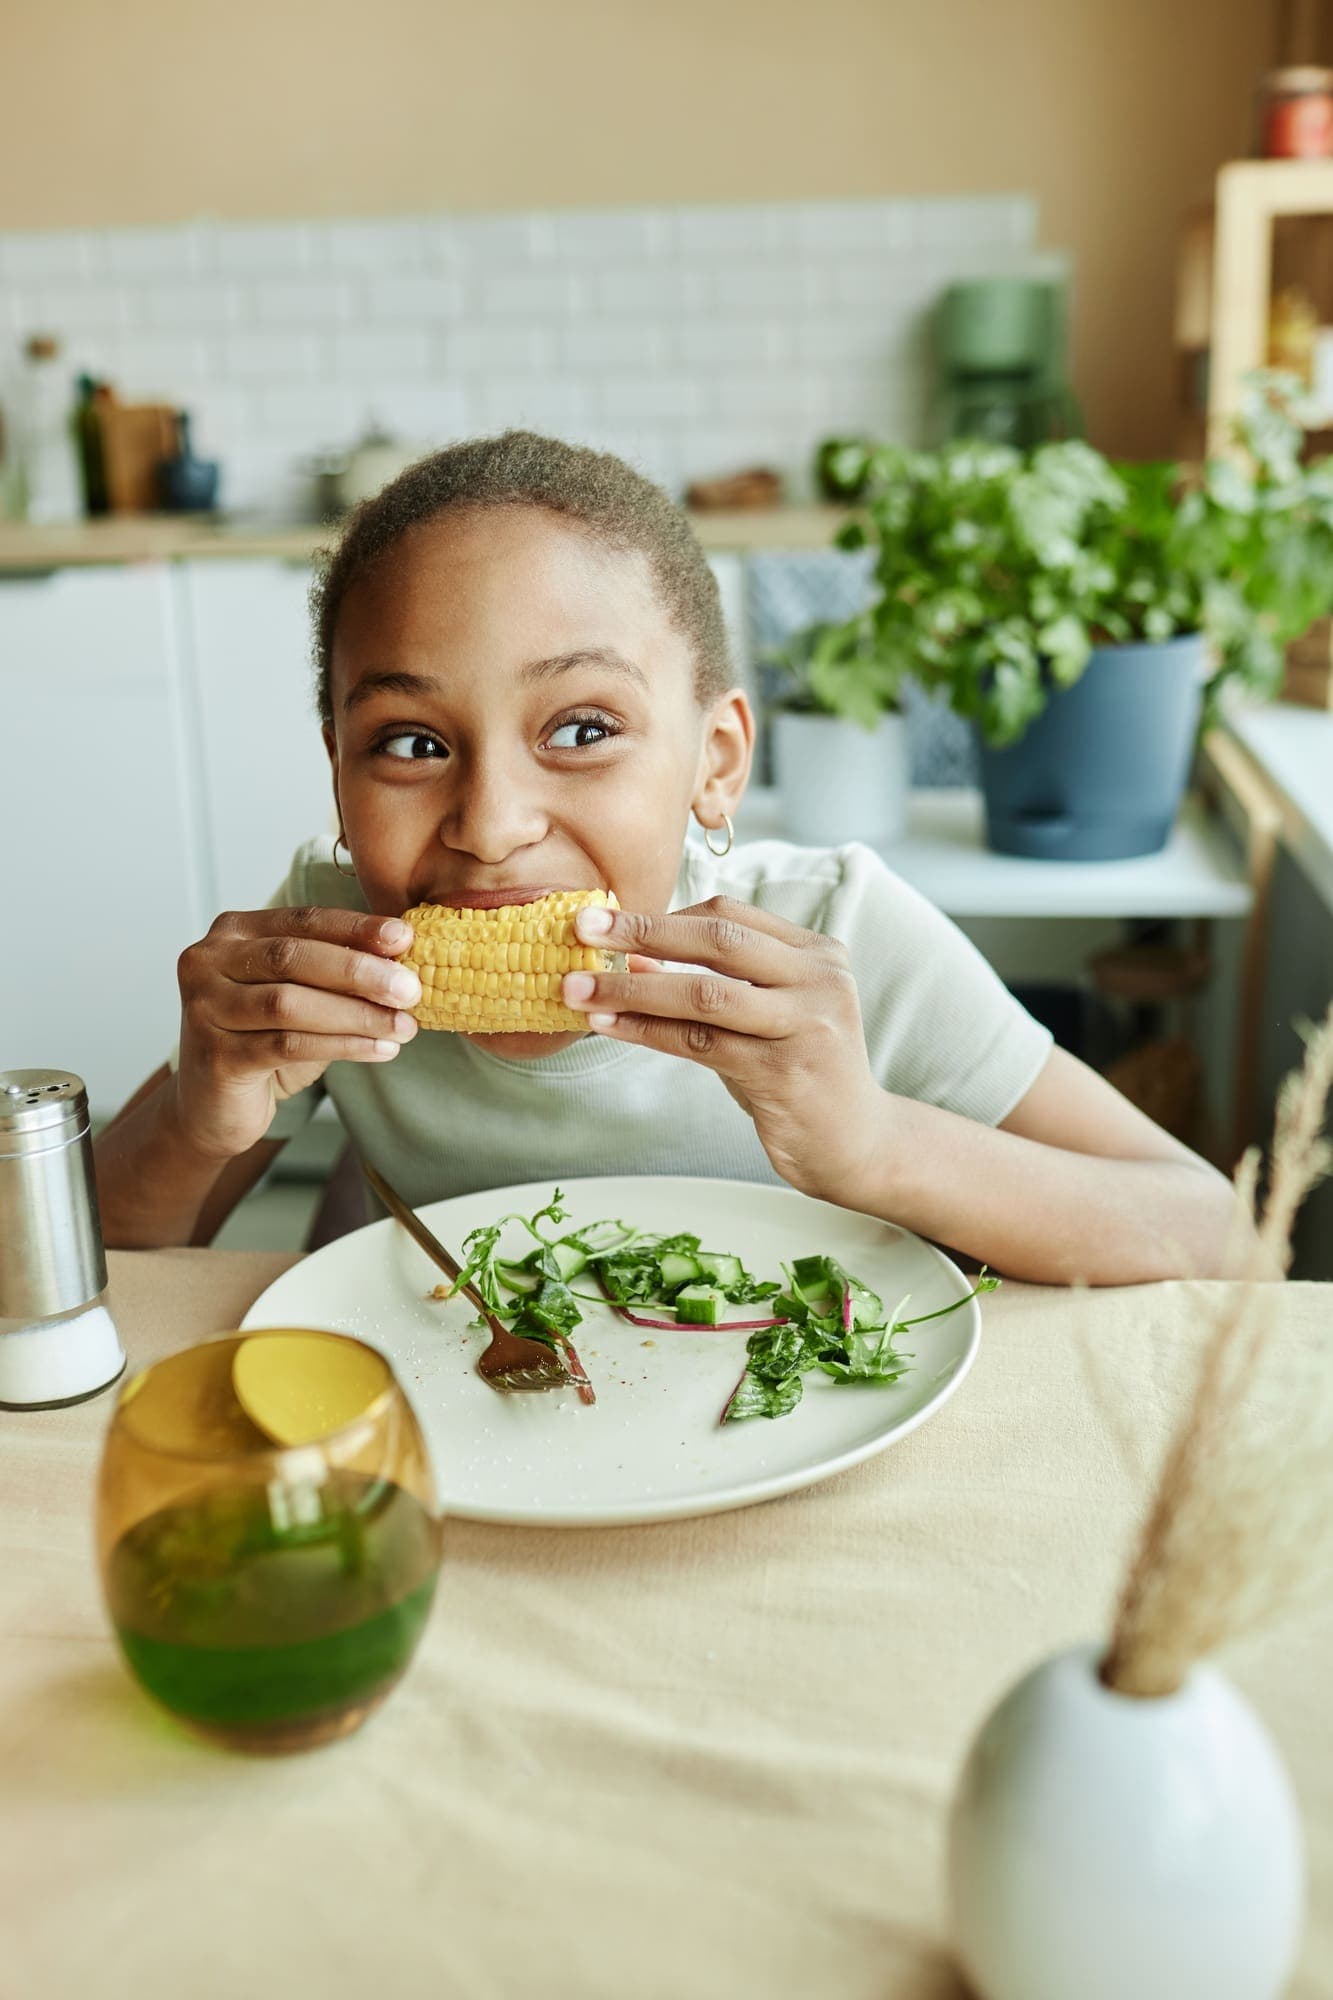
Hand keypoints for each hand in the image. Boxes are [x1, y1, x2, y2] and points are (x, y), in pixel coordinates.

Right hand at [173, 906, 420, 1159]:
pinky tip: (380, 1050)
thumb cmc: (263, 1041)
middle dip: (359, 972)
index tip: (404, 938)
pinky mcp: (216, 1054)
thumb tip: (403, 958)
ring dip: (357, 1014)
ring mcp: (206, 1008)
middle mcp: (208, 962)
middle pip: (293, 957)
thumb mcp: (299, 995)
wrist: (214, 1106)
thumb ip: (334, 971)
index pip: (303, 920)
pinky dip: (343, 1046)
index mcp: (233, 932)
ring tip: (404, 1026)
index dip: (356, 928)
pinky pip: (289, 1045)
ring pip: (291, 1003)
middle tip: (410, 988)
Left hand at [562, 896, 880, 1203]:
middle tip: (582, 928)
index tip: (607, 919)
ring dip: (632, 988)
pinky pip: (700, 1043)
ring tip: (577, 989)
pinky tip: (609, 1025)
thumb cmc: (800, 1073)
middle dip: (642, 931)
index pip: (730, 916)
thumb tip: (631, 954)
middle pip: (718, 940)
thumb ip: (709, 982)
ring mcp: (806, 1024)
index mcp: (817, 952)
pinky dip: (647, 1031)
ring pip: (704, 993)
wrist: (856, 1145)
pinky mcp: (785, 1073)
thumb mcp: (760, 1017)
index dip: (663, 914)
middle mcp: (819, 979)